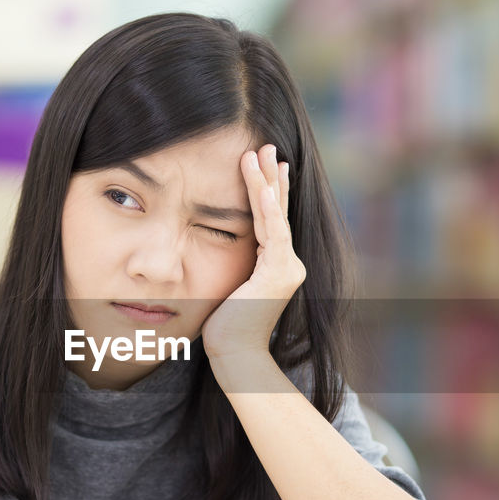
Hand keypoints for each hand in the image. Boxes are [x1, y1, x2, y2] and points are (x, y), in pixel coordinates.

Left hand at [201, 143, 304, 360]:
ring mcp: (287, 267)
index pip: (272, 220)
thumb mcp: (226, 287)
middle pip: (278, 210)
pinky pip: (272, 231)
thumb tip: (211, 248)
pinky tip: (262, 184)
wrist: (234, 354)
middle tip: (268, 145)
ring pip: (275, 215)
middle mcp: (287, 263)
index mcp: (275, 266)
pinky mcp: (278, 272)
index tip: (268, 165)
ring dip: (265, 181)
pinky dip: (267, 206)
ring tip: (259, 152)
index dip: (270, 190)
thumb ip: (230, 265)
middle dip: (272, 176)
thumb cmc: (223, 328)